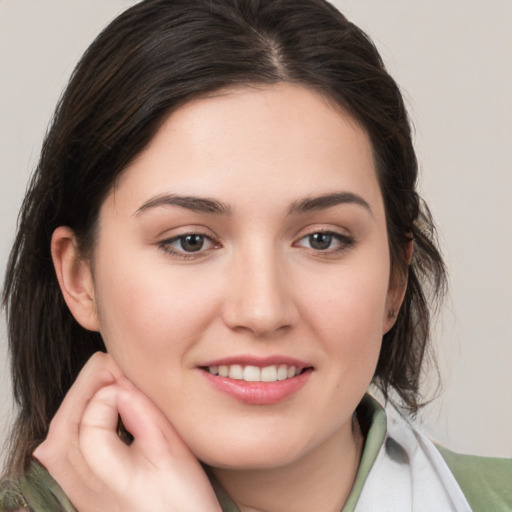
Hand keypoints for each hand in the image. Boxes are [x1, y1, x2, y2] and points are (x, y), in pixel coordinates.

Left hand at [33, 352, 221, 511]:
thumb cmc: (182, 502)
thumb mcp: (171, 452)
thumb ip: (144, 414)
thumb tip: (121, 383)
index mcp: (101, 475)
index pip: (90, 416)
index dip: (111, 387)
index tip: (133, 377)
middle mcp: (79, 483)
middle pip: (66, 420)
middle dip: (89, 385)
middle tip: (116, 366)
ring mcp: (75, 486)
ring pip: (63, 430)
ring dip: (84, 398)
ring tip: (111, 380)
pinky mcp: (80, 484)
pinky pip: (68, 442)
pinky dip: (83, 415)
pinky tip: (104, 407)